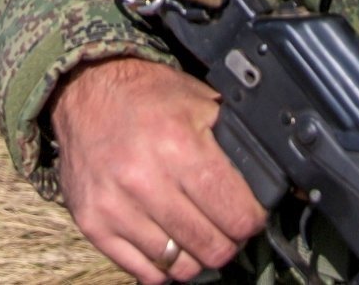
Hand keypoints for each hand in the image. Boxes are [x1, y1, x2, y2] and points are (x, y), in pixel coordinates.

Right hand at [52, 55, 267, 281]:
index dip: (252, 220)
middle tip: (228, 228)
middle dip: (229, 242)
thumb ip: (234, 142)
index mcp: (178, 145)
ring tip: (200, 235)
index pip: (235, 213)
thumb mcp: (201, 103)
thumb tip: (271, 180)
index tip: (251, 216)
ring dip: (198, 256)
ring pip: (180, 265)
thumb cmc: (149, 97)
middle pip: (210, 246)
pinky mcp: (93, 224)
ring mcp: (115, 206)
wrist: (87, 92)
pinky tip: (171, 244)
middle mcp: (144, 180)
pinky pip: (144, 272)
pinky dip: (165, 266)